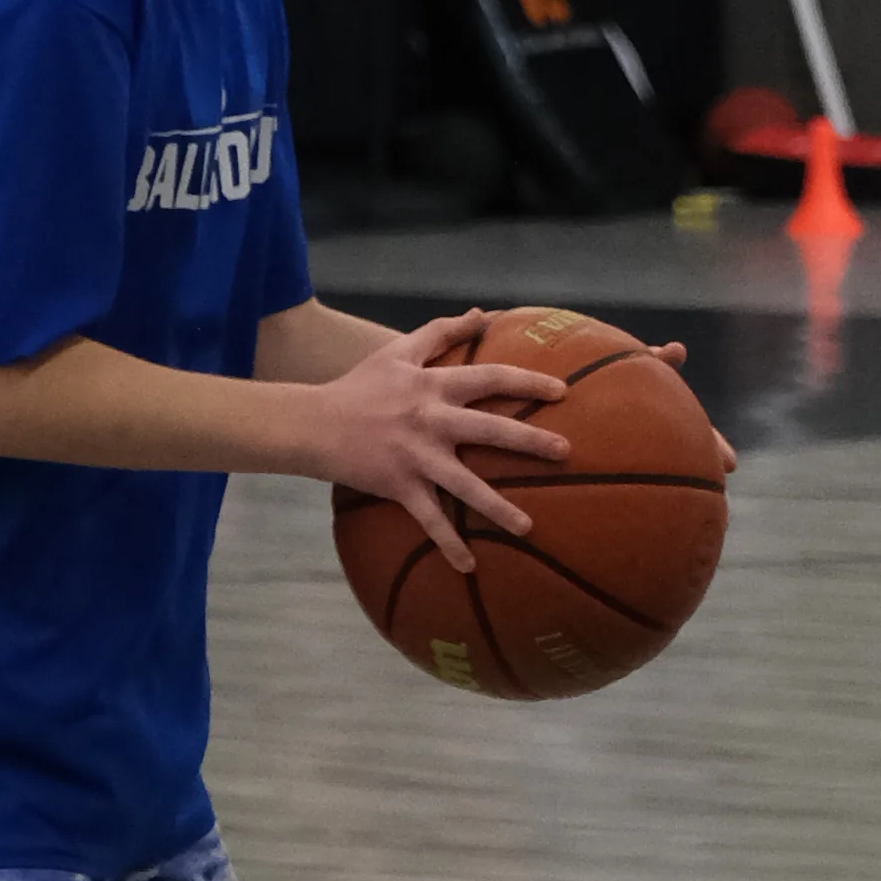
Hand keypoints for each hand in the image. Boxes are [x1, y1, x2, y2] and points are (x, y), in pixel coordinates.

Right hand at [310, 314, 576, 558]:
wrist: (314, 423)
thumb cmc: (359, 385)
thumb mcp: (398, 350)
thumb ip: (443, 332)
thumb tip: (482, 314)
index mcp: (434, 386)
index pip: (490, 378)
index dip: (527, 382)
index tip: (561, 392)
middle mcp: (431, 420)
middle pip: (489, 429)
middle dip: (530, 441)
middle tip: (566, 452)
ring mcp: (416, 456)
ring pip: (464, 484)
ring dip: (497, 508)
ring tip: (528, 528)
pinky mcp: (399, 486)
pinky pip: (428, 519)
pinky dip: (447, 543)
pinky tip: (469, 566)